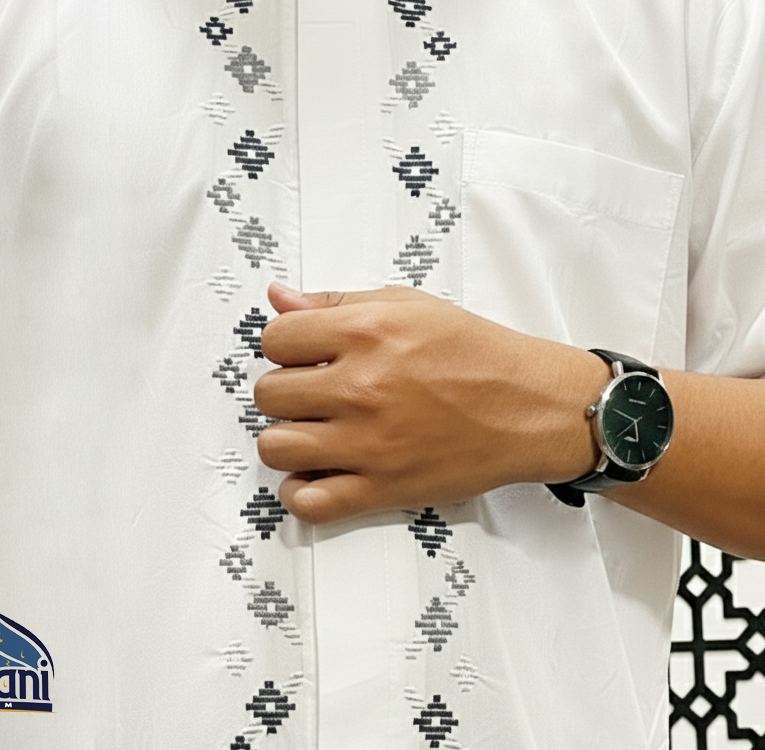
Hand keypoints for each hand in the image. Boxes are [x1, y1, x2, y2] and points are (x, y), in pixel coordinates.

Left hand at [254, 283, 604, 523]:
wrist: (531, 407)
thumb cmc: (475, 354)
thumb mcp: (408, 305)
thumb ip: (335, 302)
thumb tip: (278, 297)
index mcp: (366, 334)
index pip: (275, 338)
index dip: (285, 345)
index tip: (302, 354)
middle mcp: (361, 388)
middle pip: (268, 394)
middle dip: (286, 390)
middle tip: (312, 391)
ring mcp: (369, 443)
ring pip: (275, 448)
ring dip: (287, 438)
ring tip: (313, 430)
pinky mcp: (383, 488)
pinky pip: (309, 503)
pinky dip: (301, 492)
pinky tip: (316, 472)